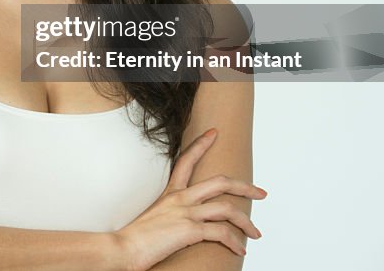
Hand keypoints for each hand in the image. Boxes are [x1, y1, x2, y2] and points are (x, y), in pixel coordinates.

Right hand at [115, 128, 266, 270]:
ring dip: (246, 222)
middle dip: (245, 187)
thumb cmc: (135, 238)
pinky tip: (240, 250)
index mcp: (170, 193)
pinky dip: (235, 242)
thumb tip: (182, 224)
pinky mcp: (189, 229)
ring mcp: (185, 212)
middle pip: (220, 182)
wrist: (122, 248)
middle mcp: (180, 198)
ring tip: (256, 233)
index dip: (201, 144)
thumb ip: (170, 215)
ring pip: (227, 208)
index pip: (186, 160)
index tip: (214, 133)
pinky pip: (221, 232)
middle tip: (261, 193)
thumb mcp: (155, 218)